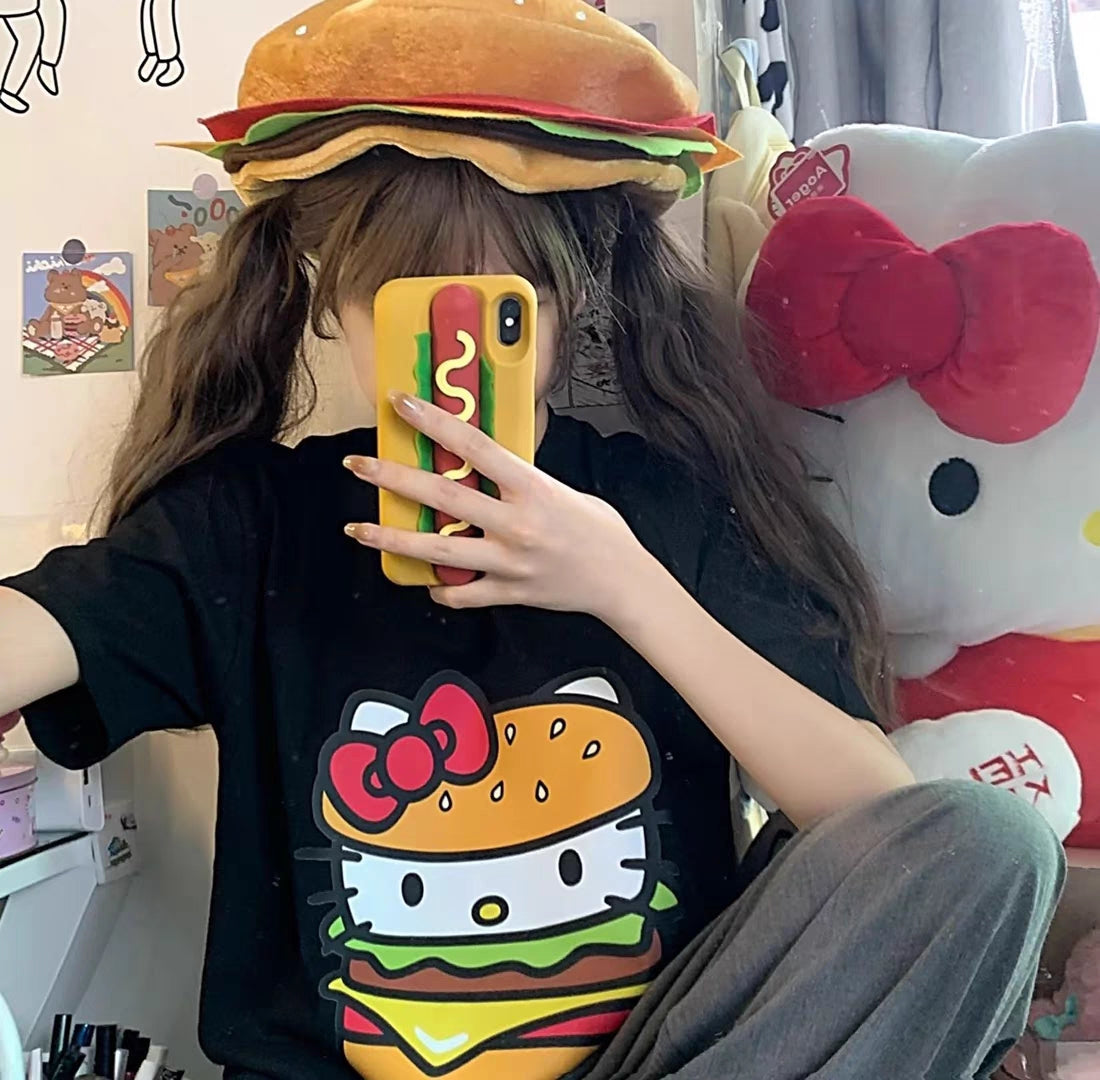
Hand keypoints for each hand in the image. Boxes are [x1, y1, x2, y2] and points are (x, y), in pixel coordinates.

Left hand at [344, 393, 653, 618]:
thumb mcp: (561, 490)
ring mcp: (509, 562)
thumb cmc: (598, 530)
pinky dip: (439, 590)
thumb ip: (520, 480)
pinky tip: (424, 581)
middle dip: (393, 478)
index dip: (433, 422)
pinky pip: (462, 595)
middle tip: (358, 465)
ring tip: (359, 531)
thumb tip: (481, 465)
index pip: (473, 446)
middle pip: (443, 495)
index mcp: (532, 489)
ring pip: (439, 551)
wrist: (622, 581)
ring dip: (394, 539)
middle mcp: (516, 524)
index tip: (400, 404)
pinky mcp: (509, 593)